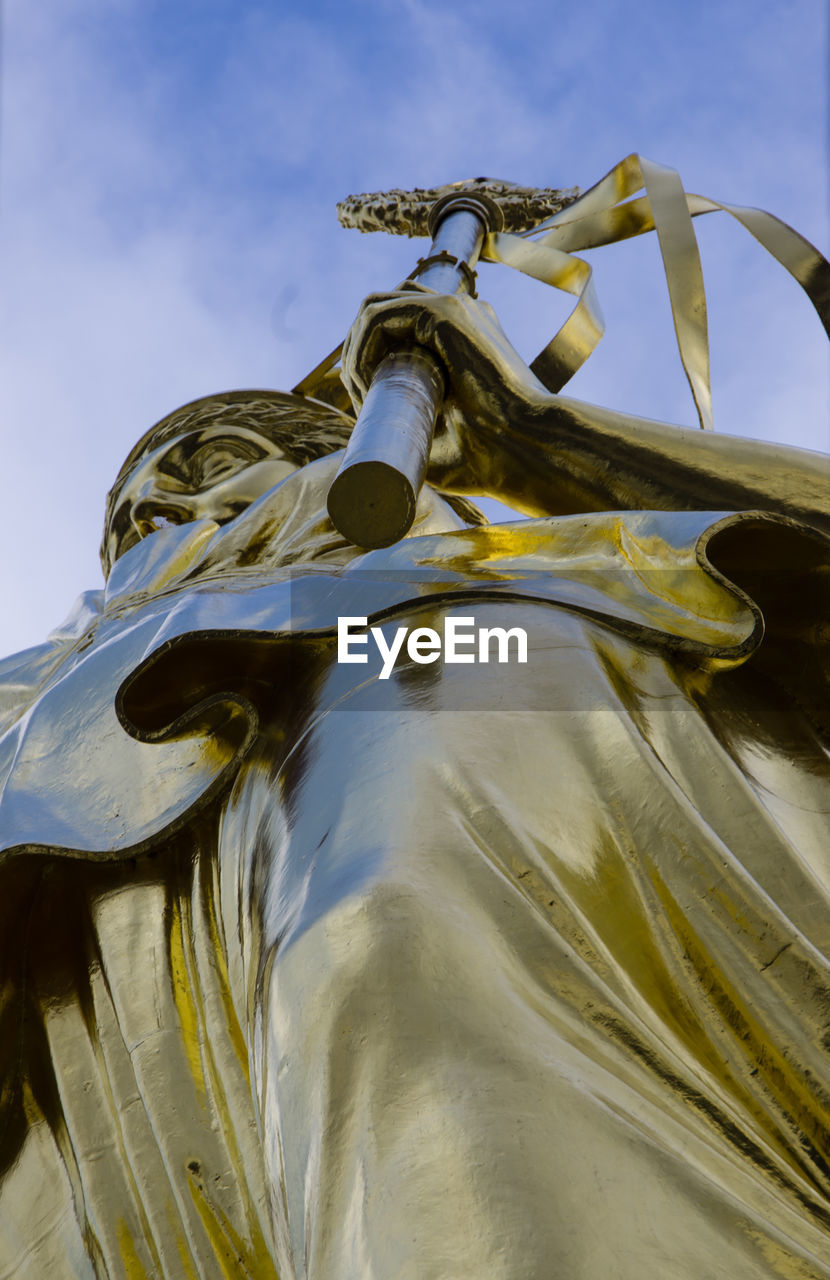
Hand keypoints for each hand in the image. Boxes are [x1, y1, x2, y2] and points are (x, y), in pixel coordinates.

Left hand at [340, 287, 549, 492]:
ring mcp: (452, 308)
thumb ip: (415, 430)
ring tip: (358, 390)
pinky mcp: (443, 311)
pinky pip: (379, 314)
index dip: (370, 358)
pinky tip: (363, 378)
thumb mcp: (440, 440)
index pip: (400, 326)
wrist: (525, 449)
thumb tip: (376, 448)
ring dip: (355, 348)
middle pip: (384, 311)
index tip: (365, 402)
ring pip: (375, 308)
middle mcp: (459, 316)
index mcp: (464, 339)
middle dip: (357, 350)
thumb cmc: (490, 458)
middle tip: (358, 396)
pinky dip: (361, 343)